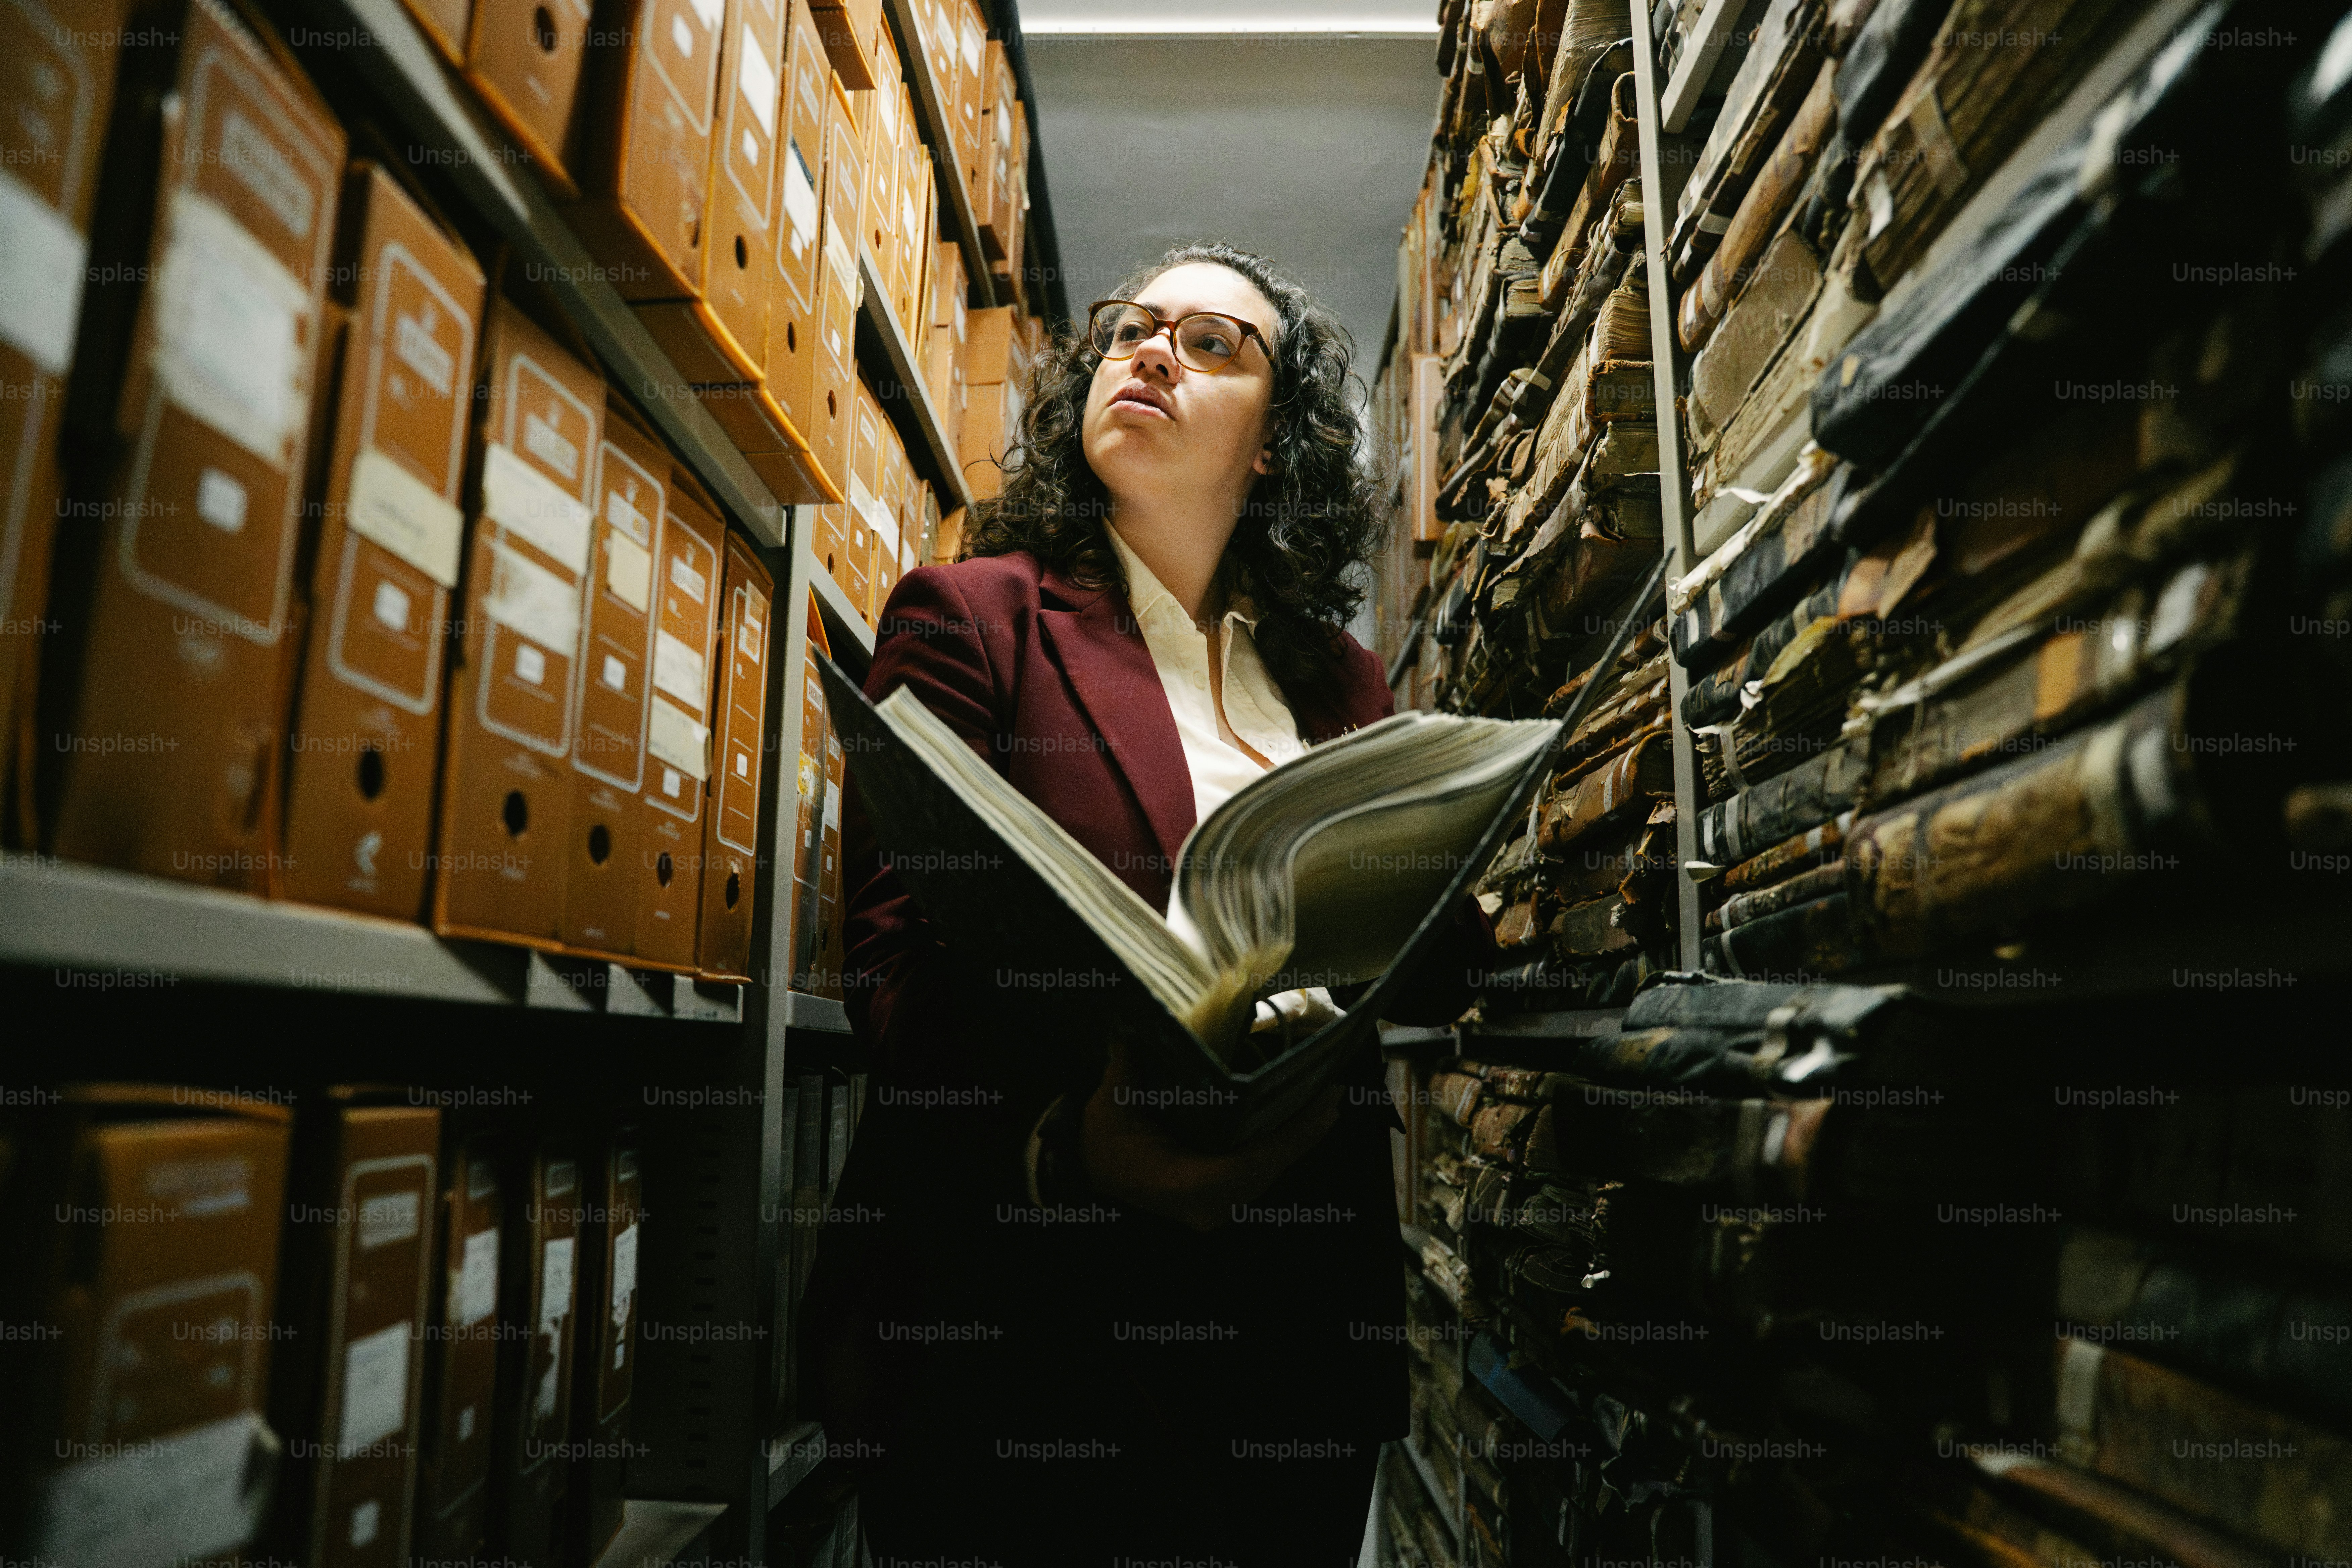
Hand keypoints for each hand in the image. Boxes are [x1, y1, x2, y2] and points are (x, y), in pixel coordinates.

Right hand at [1079, 1039, 1340, 1233]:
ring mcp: (1214, 1206)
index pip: (1247, 1167)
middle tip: (1333, 1096)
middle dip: (1303, 1135)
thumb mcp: (1110, 1105)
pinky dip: (1280, 1148)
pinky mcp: (1220, 1197)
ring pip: (1267, 1174)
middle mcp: (1204, 1205)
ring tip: (1326, 1104)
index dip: (1288, 1140)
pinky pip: (1258, 1173)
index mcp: (1179, 1186)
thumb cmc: (1101, 1140)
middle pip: (1267, 1171)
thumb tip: (1135, 1031)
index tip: (1320, 1107)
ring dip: (1297, 1141)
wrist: (1089, 1169)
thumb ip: (1127, 1072)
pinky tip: (1301, 1122)